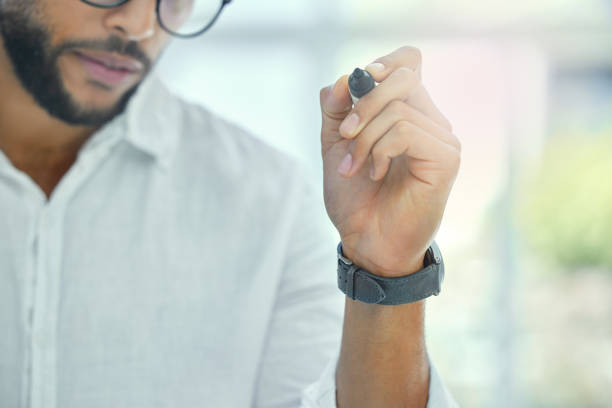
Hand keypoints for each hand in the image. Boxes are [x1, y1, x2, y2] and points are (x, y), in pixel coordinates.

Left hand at [319, 46, 460, 276]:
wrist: (366, 242)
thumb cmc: (355, 198)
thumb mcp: (336, 145)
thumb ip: (337, 109)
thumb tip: (346, 77)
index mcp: (409, 113)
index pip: (409, 62)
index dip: (381, 65)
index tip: (356, 88)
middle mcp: (431, 121)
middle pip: (404, 76)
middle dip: (363, 103)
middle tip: (345, 135)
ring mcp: (442, 140)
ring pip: (398, 108)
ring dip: (363, 138)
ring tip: (354, 167)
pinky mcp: (446, 159)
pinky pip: (405, 131)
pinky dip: (379, 150)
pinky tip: (375, 173)